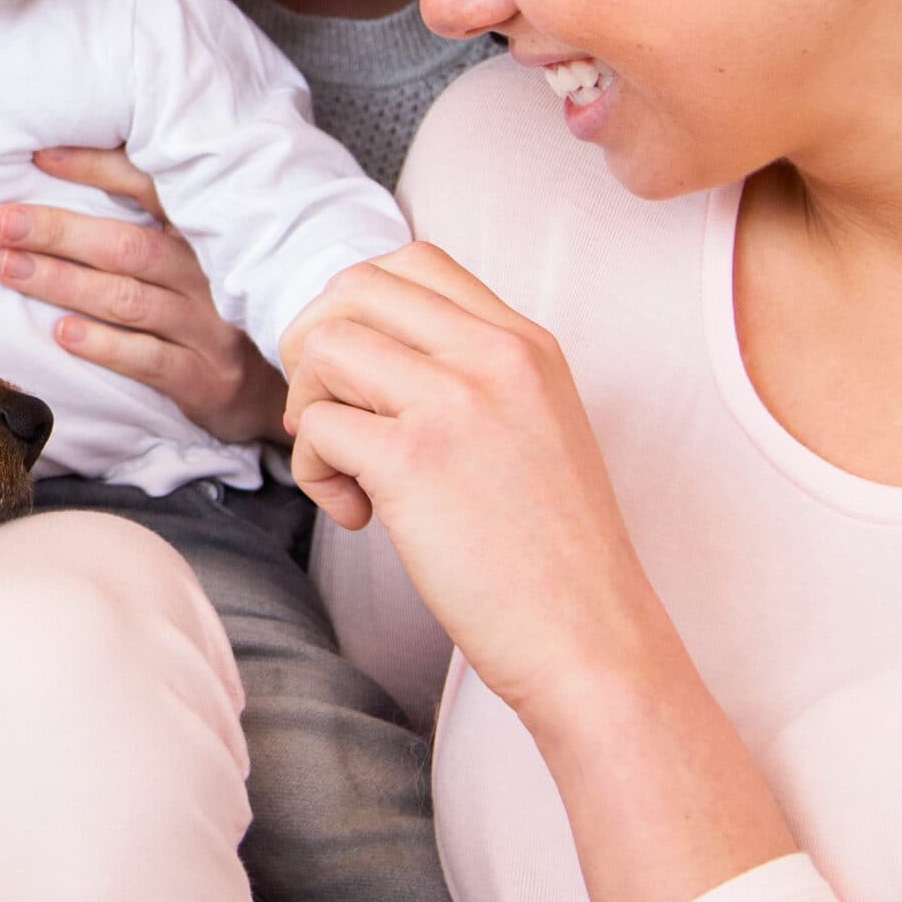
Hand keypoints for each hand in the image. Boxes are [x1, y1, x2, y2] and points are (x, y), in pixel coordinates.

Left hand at [0, 146, 287, 442]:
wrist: (280, 390)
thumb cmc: (216, 311)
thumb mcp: (198, 258)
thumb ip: (148, 223)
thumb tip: (60, 175)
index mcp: (202, 234)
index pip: (149, 187)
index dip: (96, 168)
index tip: (38, 157)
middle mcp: (208, 274)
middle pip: (128, 244)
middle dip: (60, 231)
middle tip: (2, 223)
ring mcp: (209, 328)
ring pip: (129, 298)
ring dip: (64, 282)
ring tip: (9, 268)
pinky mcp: (204, 379)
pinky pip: (149, 359)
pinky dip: (103, 344)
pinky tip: (61, 334)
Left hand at [281, 244, 656, 717]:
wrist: (591, 639)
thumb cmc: (552, 553)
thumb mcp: (536, 427)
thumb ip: (473, 376)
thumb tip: (368, 354)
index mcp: (526, 342)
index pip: (412, 262)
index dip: (360, 313)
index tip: (364, 380)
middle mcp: (494, 355)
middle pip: (352, 289)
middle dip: (316, 350)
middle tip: (336, 420)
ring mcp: (456, 402)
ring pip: (322, 347)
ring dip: (310, 412)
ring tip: (349, 472)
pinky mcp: (415, 461)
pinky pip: (316, 428)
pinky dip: (313, 472)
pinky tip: (359, 515)